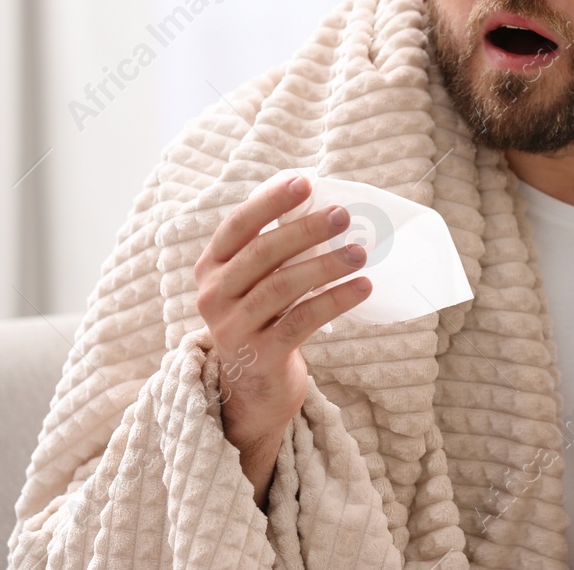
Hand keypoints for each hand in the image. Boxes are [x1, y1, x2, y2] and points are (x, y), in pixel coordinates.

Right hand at [193, 173, 373, 506]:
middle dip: (305, 230)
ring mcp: (232, 328)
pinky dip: (334, 300)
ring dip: (326, 265)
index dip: (269, 202)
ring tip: (360, 252)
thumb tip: (329, 209)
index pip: (237, 226)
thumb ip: (276, 252)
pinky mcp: (258, 356)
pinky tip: (362, 288)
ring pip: (281, 287)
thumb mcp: (257, 284)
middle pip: (261, 254)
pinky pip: (300, 320)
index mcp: (211, 267)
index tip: (304, 182)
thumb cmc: (264, 320)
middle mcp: (213, 296)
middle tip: (343, 216)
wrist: (253, 390)